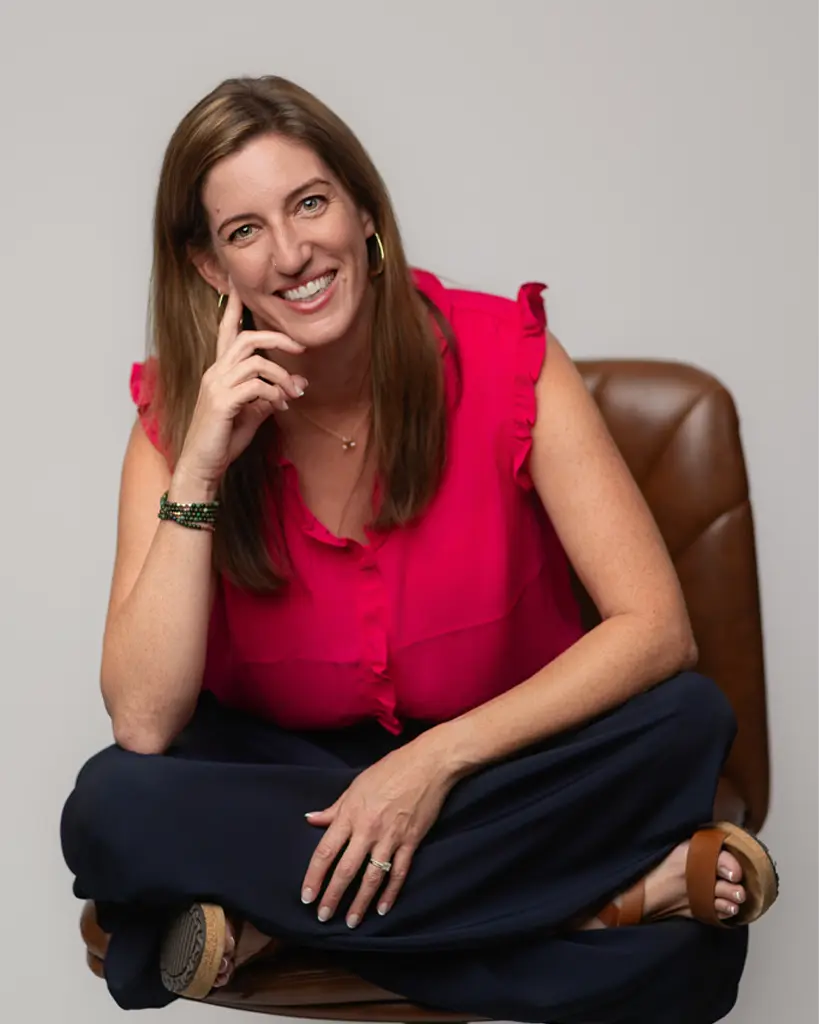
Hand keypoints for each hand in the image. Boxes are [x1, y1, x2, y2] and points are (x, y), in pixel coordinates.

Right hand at [174, 283, 307, 489]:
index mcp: (219, 372)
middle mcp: (215, 373)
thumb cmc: (222, 440)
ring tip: (295, 394)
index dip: (233, 309)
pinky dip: (274, 393)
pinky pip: (256, 386)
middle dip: (278, 339)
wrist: (202, 465)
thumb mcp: (250, 414)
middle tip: (301, 350)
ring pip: (256, 362)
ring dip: (282, 376)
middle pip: (247, 339)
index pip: (226, 332)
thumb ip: (266, 397)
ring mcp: (217, 386)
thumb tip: (290, 388)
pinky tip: (281, 406)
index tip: (239, 287)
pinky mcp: (222, 402)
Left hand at [301, 737, 457, 927]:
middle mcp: (368, 829)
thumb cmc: (390, 770)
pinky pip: (399, 873)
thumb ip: (334, 808)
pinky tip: (382, 909)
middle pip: (346, 870)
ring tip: (351, 922)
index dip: (314, 876)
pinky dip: (391, 893)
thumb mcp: (356, 786)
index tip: (307, 896)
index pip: (326, 851)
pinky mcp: (411, 842)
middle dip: (332, 896)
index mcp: (350, 814)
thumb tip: (311, 820)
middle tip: (323, 917)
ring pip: (372, 877)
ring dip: (360, 902)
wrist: (427, 764)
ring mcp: (390, 837)